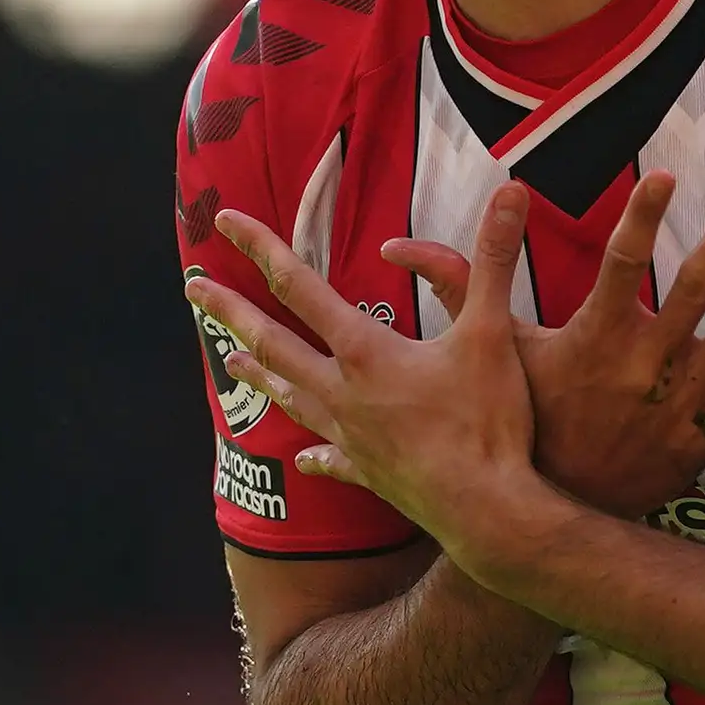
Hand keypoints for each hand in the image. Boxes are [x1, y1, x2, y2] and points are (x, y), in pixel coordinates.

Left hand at [189, 185, 560, 569]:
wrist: (489, 512)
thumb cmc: (490, 424)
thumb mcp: (495, 332)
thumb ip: (494, 259)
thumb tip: (512, 193)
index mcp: (364, 352)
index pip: (299, 287)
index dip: (261, 248)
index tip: (226, 221)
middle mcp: (343, 393)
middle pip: (272, 342)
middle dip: (230, 311)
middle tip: (193, 288)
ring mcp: (349, 437)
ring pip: (290, 397)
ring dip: (258, 374)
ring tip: (230, 363)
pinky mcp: (368, 473)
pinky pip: (329, 459)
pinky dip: (313, 454)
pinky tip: (302, 457)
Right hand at [392, 173, 704, 516]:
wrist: (552, 518)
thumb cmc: (520, 425)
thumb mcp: (488, 356)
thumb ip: (454, 289)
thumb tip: (396, 246)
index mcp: (594, 338)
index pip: (620, 266)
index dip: (644, 219)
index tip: (665, 175)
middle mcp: (643, 363)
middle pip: (691, 288)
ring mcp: (678, 396)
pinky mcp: (703, 430)